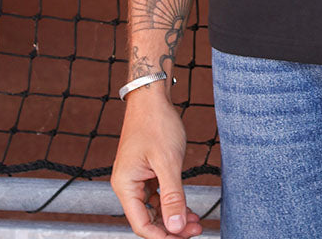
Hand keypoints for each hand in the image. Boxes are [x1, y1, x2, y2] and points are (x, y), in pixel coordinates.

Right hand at [111, 89, 203, 237]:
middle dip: (172, 227)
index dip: (163, 236)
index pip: (141, 225)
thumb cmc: (156, 123)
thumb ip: (172, 196)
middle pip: (148, 220)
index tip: (184, 238)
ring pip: (154, 209)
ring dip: (174, 216)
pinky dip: (172, 202)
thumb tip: (177, 227)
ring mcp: (137, 178)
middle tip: (196, 229)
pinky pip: (157, 196)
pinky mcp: (146, 171)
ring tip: (196, 221)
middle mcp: (127, 185)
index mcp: (125, 186)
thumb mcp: (168, 161)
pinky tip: (188, 207)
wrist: (152, 96)